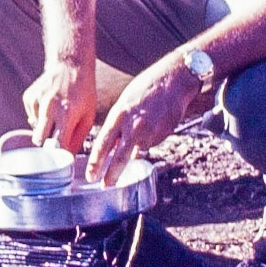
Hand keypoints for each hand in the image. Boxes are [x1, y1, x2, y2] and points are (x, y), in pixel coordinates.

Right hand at [22, 59, 97, 153]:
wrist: (69, 65)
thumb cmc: (83, 92)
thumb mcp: (88, 116)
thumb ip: (77, 138)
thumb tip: (67, 157)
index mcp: (67, 114)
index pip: (57, 144)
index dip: (58, 155)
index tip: (61, 159)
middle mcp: (49, 108)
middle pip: (39, 140)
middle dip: (46, 146)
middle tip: (55, 144)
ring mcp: (37, 101)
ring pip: (34, 129)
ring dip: (44, 130)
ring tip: (56, 118)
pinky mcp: (29, 97)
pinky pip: (31, 117)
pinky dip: (39, 118)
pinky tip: (49, 108)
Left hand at [86, 58, 210, 184]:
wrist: (174, 81)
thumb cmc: (146, 87)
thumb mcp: (125, 101)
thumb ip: (118, 123)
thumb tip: (114, 144)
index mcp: (119, 115)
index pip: (103, 144)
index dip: (96, 162)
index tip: (91, 175)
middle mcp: (133, 126)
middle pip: (119, 158)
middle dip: (111, 175)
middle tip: (105, 185)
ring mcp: (149, 132)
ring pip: (137, 151)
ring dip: (135, 149)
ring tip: (143, 128)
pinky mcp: (163, 135)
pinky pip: (151, 144)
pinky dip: (149, 140)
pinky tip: (154, 124)